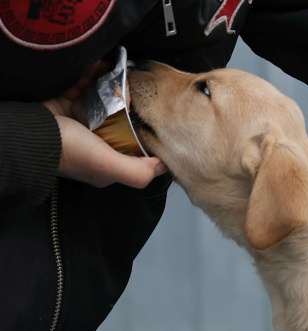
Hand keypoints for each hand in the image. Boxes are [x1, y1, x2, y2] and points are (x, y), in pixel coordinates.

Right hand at [42, 62, 166, 188]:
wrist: (28, 129)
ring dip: (112, 85)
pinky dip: (92, 75)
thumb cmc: (70, 150)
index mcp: (106, 163)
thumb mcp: (109, 167)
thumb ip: (138, 172)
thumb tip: (163, 166)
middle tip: (137, 87)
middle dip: (129, 103)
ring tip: (121, 72)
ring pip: (105, 100)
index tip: (156, 116)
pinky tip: (101, 67)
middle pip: (121, 120)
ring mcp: (80, 121)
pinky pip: (85, 85)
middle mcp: (95, 143)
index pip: (133, 148)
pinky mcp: (66, 102)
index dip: (145, 134)